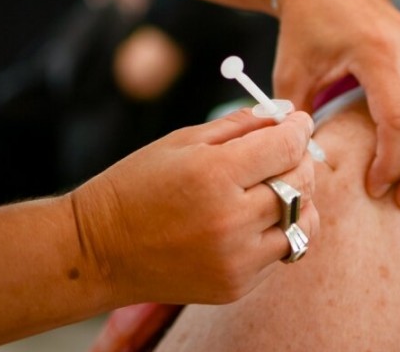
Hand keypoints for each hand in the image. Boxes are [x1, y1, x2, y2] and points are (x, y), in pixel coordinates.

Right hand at [69, 109, 318, 304]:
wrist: (98, 251)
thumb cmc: (137, 186)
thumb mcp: (181, 141)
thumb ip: (239, 125)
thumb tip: (286, 114)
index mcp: (214, 174)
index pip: (286, 147)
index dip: (299, 129)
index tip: (298, 123)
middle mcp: (230, 220)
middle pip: (301, 182)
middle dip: (301, 160)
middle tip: (287, 152)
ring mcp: (235, 259)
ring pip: (302, 223)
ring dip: (299, 201)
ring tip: (277, 189)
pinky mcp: (235, 286)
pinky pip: (281, 252)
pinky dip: (278, 231)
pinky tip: (252, 220)